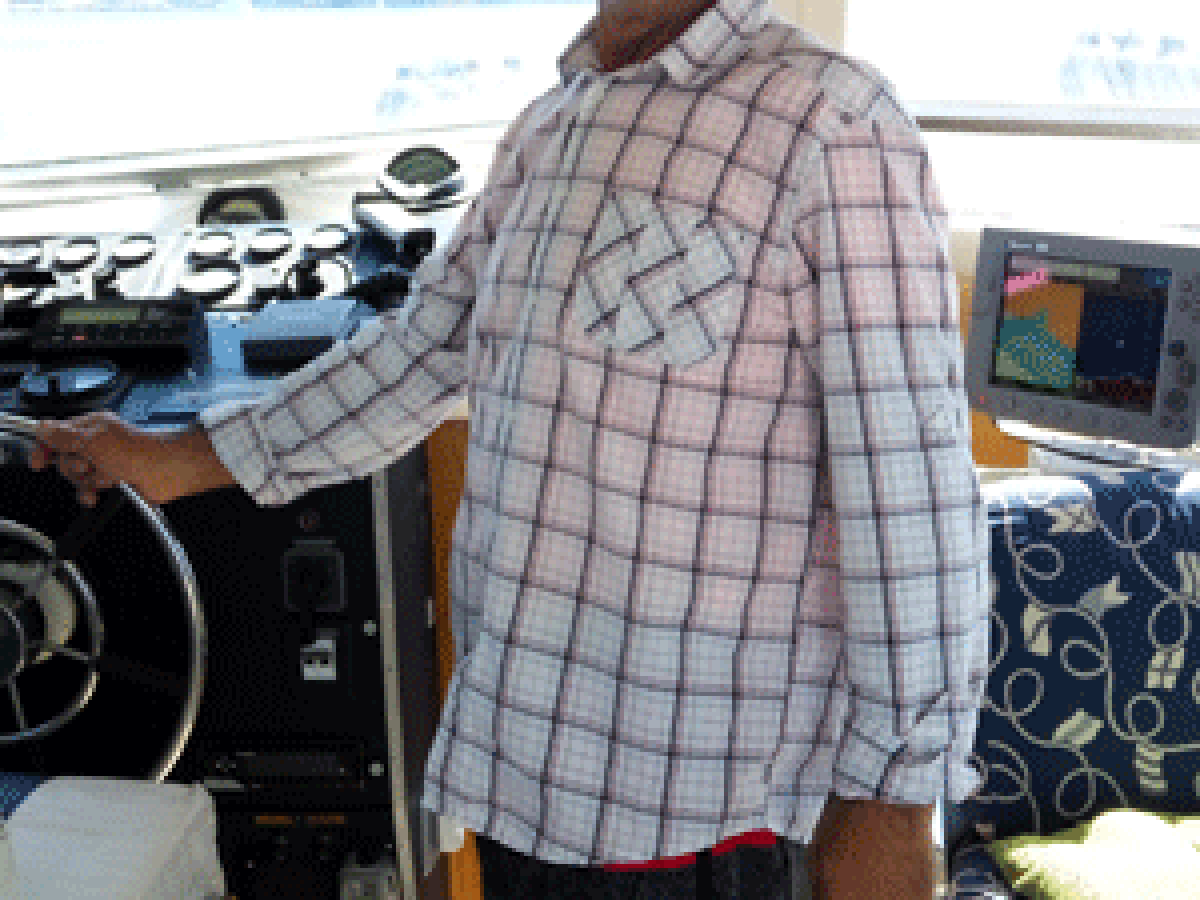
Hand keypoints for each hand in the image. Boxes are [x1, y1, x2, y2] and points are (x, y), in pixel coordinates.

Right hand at [30, 412, 189, 507]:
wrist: (168, 473)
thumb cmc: (139, 451)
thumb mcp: (94, 439)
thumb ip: (64, 435)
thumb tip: (41, 428)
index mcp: (90, 427)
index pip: (55, 435)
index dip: (45, 448)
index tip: (39, 463)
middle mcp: (96, 444)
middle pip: (64, 460)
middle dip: (75, 467)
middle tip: (90, 465)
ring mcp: (103, 464)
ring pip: (76, 478)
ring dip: (88, 481)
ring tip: (106, 478)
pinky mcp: (111, 482)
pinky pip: (88, 491)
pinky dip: (91, 494)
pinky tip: (100, 494)